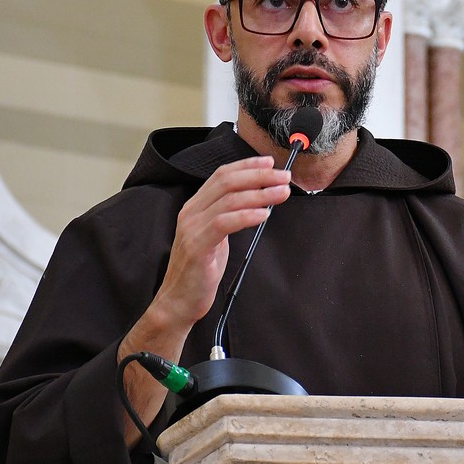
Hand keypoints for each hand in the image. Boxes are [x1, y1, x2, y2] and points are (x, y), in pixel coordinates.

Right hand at [156, 155, 291, 329]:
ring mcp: (192, 227)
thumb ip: (230, 215)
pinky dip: (247, 215)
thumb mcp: (217, 235)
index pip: (222, 175)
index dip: (247, 165)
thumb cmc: (201, 269)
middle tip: (284, 177)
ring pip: (229, 199)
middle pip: (228, 182)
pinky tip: (264, 214)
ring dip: (260, 193)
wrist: (179, 300)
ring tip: (282, 193)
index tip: (271, 162)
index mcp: (195, 206)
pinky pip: (224, 223)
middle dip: (259, 176)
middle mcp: (191, 211)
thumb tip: (260, 199)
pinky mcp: (197, 246)